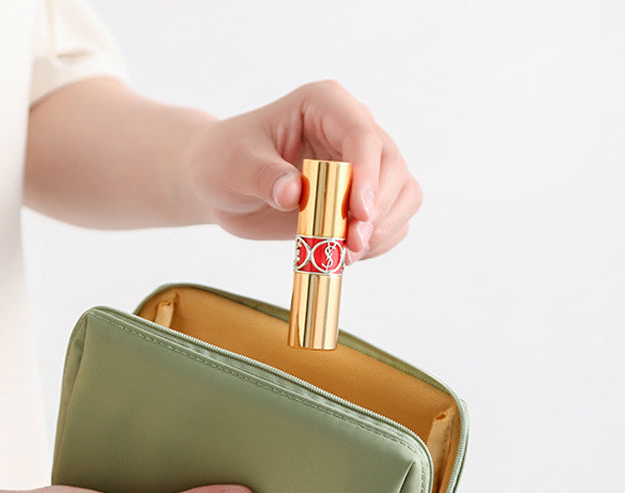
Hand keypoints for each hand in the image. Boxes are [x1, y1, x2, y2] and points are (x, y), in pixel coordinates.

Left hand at [187, 80, 422, 262]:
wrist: (222, 186)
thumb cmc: (224, 161)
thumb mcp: (234, 165)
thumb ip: (263, 176)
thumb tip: (293, 193)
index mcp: (325, 105)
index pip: (362, 135)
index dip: (367, 176)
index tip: (359, 214)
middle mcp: (352, 129)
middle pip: (392, 166)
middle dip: (377, 210)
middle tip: (348, 246)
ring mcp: (362, 164)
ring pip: (403, 192)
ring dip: (383, 229)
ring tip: (345, 255)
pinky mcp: (361, 197)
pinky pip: (392, 220)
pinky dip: (378, 242)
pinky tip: (347, 255)